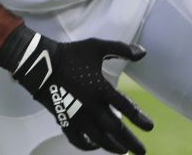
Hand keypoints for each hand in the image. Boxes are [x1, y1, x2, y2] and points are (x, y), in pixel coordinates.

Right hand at [0, 24, 153, 152]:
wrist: (41, 64)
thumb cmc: (71, 55)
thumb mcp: (97, 47)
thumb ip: (121, 49)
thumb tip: (143, 52)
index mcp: (101, 89)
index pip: (126, 108)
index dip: (139, 118)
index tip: (150, 127)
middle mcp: (92, 107)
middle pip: (115, 129)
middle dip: (130, 141)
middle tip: (141, 151)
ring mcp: (78, 116)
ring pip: (98, 138)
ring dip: (113, 147)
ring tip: (123, 152)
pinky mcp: (65, 120)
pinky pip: (77, 139)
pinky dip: (87, 146)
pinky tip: (95, 146)